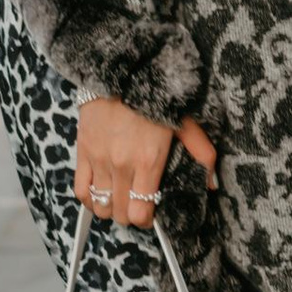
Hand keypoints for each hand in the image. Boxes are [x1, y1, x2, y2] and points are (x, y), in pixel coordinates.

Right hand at [75, 94, 218, 230]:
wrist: (123, 70)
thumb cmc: (157, 96)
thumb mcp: (186, 123)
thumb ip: (201, 154)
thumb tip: (211, 183)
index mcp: (148, 161)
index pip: (140, 212)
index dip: (146, 220)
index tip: (150, 215)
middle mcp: (121, 164)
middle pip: (120, 212)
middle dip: (130, 216)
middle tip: (137, 207)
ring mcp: (99, 159)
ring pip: (100, 205)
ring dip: (110, 209)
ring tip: (119, 202)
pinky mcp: (83, 150)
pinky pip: (80, 189)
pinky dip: (89, 199)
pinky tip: (98, 196)